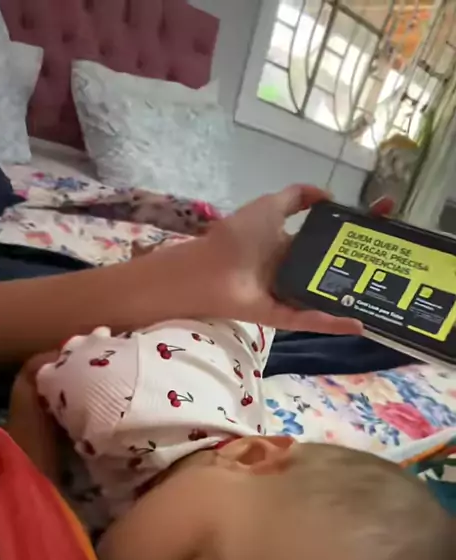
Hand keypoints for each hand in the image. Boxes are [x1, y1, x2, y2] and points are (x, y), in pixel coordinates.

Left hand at [206, 185, 391, 333]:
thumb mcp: (269, 206)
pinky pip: (310, 320)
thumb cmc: (236, 236)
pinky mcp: (280, 316)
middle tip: (393, 264)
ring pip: (325, 298)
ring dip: (352, 299)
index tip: (383, 221)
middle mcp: (291, 270)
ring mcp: (287, 295)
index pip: (327, 237)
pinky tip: (358, 324)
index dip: (353, 230)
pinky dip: (332, 322)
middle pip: (330, 269)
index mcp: (288, 245)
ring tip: (383, 298)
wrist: (207, 269)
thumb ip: (296, 197)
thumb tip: (327, 194)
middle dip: (360, 266)